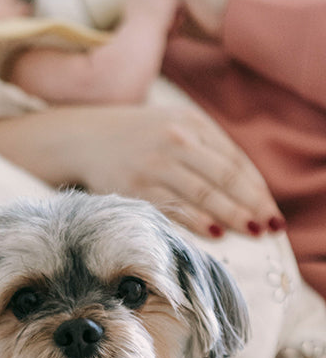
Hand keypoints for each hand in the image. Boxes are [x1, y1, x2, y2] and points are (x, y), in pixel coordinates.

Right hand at [69, 105, 283, 237]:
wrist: (85, 138)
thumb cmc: (140, 137)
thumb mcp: (176, 128)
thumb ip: (209, 150)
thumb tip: (248, 190)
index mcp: (192, 124)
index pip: (234, 161)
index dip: (257, 189)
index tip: (272, 212)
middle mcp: (176, 141)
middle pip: (224, 177)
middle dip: (251, 204)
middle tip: (270, 227)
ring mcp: (155, 164)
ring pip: (203, 194)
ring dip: (231, 215)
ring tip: (252, 231)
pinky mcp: (135, 186)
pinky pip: (173, 208)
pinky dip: (196, 221)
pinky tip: (215, 232)